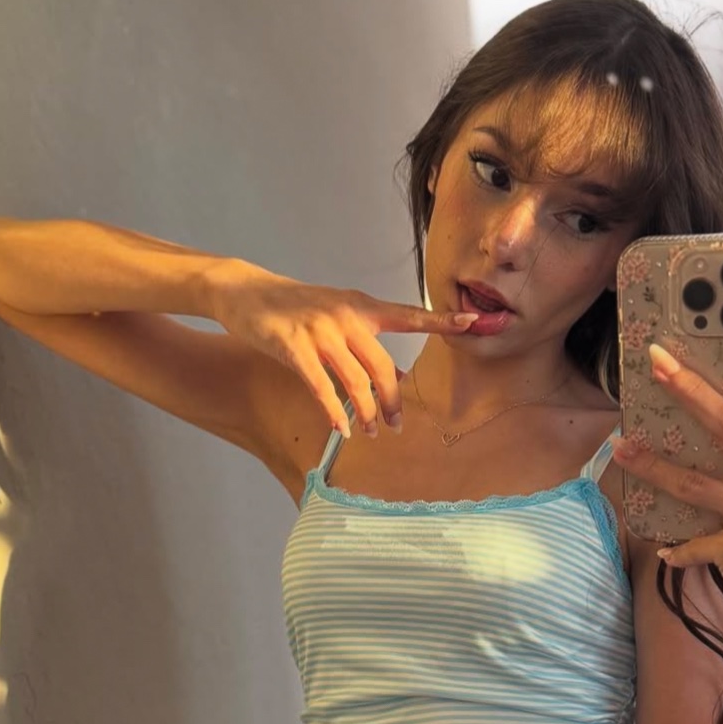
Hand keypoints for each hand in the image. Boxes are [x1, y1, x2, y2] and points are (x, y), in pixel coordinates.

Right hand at [208, 260, 477, 437]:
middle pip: (382, 365)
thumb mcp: (337, 318)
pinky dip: (334, 411)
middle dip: (393, 401)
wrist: (246, 290)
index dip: (442, 322)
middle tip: (398, 426)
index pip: (409, 315)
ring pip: (355, 380)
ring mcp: (319, 330)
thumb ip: (368, 345)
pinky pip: (321, 386)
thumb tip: (399, 379)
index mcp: (361, 306)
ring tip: (372, 433)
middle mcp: (346, 316)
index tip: (475, 323)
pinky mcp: (293, 346)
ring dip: (367, 412)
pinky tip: (341, 429)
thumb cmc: (295, 308)